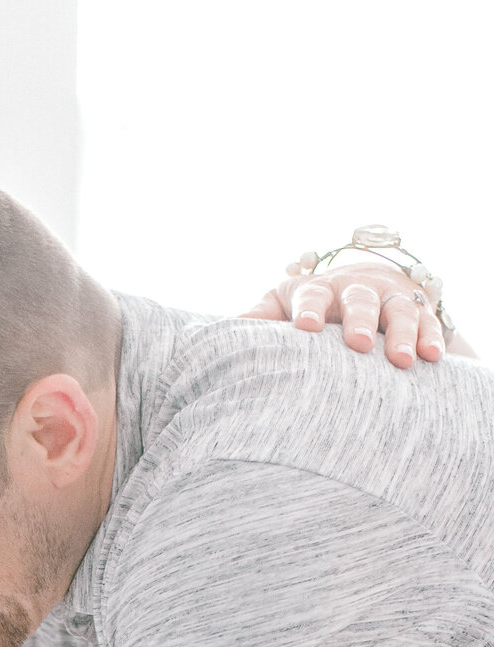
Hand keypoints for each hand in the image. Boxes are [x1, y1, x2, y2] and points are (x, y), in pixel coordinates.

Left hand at [243, 262, 443, 368]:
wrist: (364, 285)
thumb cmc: (312, 305)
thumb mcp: (283, 304)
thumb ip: (257, 318)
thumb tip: (213, 335)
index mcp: (318, 291)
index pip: (312, 296)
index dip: (309, 309)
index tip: (305, 327)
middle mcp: (356, 290)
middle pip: (359, 299)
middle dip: (358, 320)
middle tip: (356, 344)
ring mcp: (390, 299)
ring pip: (398, 310)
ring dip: (401, 334)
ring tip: (403, 361)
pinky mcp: (419, 311)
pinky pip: (428, 322)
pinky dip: (431, 338)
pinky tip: (432, 358)